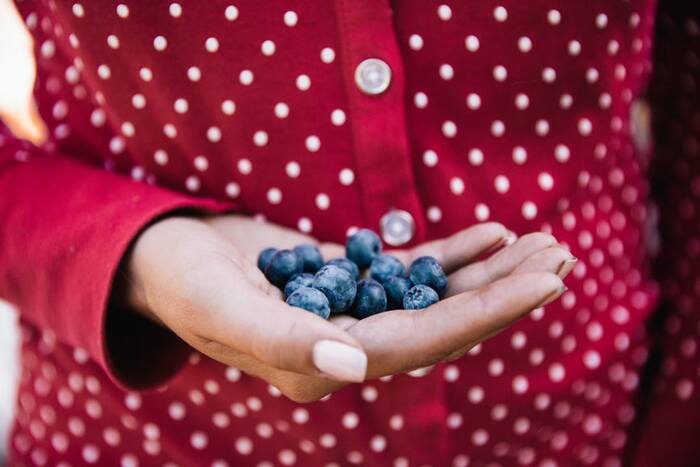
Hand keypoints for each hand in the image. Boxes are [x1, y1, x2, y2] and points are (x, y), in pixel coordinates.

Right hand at [125, 214, 572, 401]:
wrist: (167, 256)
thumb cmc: (182, 282)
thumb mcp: (223, 306)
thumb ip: (284, 339)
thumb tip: (354, 366)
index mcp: (324, 362)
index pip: (422, 342)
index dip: (485, 314)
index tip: (545, 284)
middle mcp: (348, 344)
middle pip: (442, 321)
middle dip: (504, 293)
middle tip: (564, 257)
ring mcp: (353, 312)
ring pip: (435, 295)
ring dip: (489, 272)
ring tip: (543, 243)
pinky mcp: (351, 282)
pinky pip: (411, 270)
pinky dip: (450, 253)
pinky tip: (491, 234)